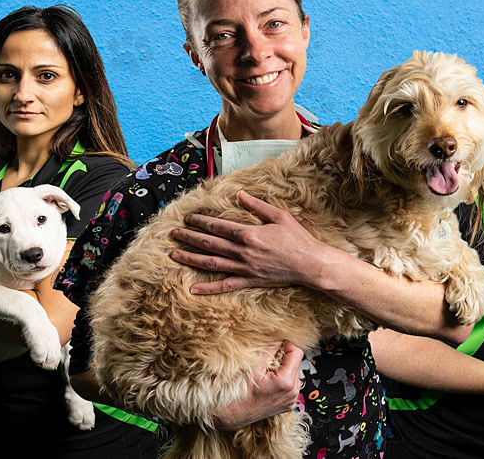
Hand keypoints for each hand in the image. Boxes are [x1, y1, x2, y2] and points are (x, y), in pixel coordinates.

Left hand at [171, 191, 328, 293]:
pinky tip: (193, 289)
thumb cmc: (297, 238)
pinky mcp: (248, 281)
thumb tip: (240, 195)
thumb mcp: (279, 216)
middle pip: (208, 243)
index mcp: (247, 234)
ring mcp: (243, 268)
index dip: (200, 222)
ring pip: (210, 263)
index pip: (217, 226)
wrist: (309, 264)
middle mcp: (241, 251)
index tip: (188, 219)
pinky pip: (224, 286)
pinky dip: (207, 289)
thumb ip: (257, 206)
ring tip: (174, 255)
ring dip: (190, 259)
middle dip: (188, 237)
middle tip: (174, 234)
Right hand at [213, 342, 303, 429]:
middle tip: (268, 360)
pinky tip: (270, 383)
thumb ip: (269, 350)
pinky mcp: (289, 404)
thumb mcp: (254, 366)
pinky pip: (291, 385)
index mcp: (285, 381)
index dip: (288, 345)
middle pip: (296, 363)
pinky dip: (283, 380)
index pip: (297, 353)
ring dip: (284, 369)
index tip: (279, 343)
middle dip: (284, 358)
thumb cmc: (241, 392)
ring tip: (268, 373)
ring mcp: (291, 400)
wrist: (235, 414)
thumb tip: (278, 339)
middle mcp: (292, 392)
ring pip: (294, 374)